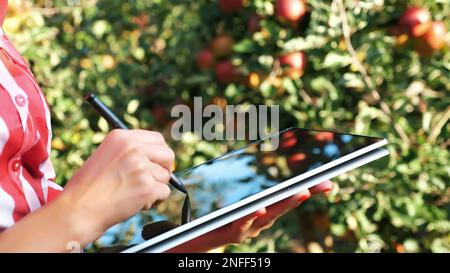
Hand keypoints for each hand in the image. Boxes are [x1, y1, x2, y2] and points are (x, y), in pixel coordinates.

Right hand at [60, 129, 174, 245]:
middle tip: (151, 180)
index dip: (159, 154)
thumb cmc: (89, 188)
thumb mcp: (106, 156)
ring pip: (165, 177)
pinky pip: (164, 193)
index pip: (157, 139)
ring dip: (154, 188)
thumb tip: (159, 156)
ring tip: (133, 193)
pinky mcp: (146, 186)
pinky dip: (154, 200)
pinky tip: (136, 202)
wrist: (77, 210)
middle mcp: (132, 148)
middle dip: (164, 169)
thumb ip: (131, 152)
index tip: (155, 164)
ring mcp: (141, 167)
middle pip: (168, 155)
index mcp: (121, 137)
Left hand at [169, 180, 333, 252]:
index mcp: (261, 212)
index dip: (307, 190)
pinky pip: (241, 223)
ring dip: (285, 204)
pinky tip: (260, 207)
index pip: (287, 198)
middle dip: (305, 195)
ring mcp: (246, 230)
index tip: (327, 181)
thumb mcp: (236, 201)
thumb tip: (265, 161)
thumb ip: (251, 189)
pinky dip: (252, 215)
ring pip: (268, 216)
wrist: (190, 239)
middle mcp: (258, 222)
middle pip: (284, 206)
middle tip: (324, 184)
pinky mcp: (229, 234)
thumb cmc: (215, 217)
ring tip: (301, 192)